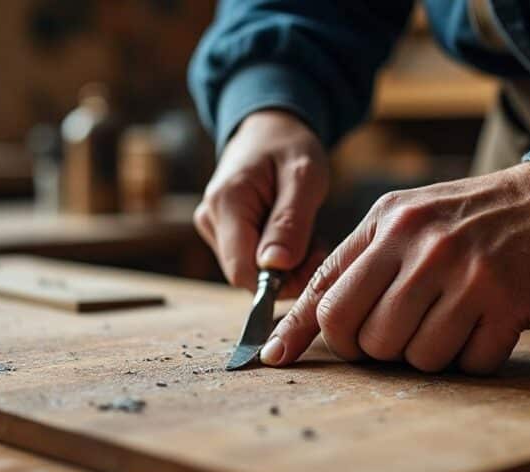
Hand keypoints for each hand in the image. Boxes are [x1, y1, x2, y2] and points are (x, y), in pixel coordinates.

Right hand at [194, 110, 328, 296]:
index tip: (313, 264)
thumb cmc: (289, 146)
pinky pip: (251, 261)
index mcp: (226, 203)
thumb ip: (290, 222)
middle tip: (319, 245)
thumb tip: (274, 267)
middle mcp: (210, 219)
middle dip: (287, 272)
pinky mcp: (222, 233)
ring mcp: (212, 227)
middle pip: (247, 274)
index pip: (241, 271)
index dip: (277, 283)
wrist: (269, 129)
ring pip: (251, 271)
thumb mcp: (303, 176)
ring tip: (307, 232)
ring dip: (286, 264)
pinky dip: (278, 256)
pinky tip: (293, 233)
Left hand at [259, 162, 529, 373]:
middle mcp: (420, 245)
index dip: (297, 331)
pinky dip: (472, 358)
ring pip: (412, 357)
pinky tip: (484, 328)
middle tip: (398, 335)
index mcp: (387, 224)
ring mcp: (464, 274)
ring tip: (450, 322)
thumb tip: (310, 317)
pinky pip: (467, 363)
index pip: (325, 290)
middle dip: (372, 349)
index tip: (273, 357)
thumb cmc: (475, 218)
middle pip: (361, 334)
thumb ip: (360, 260)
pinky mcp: (506, 302)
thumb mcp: (408, 217)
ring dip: (428, 355)